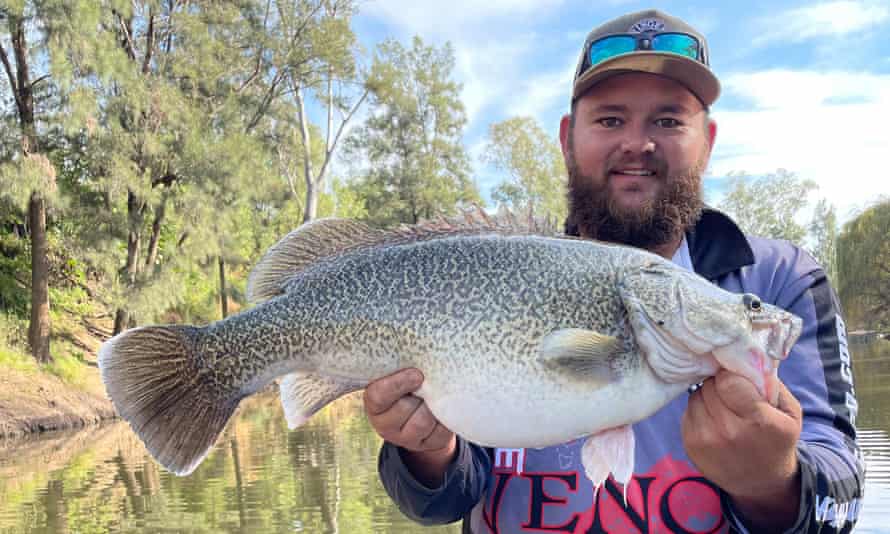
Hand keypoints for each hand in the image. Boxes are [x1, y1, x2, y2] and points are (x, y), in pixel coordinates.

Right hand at [364, 368, 456, 485]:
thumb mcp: (396, 376)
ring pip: (423, 422)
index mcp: (374, 404)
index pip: (379, 396)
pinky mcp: (428, 445)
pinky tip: (442, 408)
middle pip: (405, 408)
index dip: (398, 384)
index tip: (417, 374)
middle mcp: (385, 426)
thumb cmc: (406, 385)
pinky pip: (440, 432)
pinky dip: (445, 418)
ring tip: (433, 395)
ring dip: (432, 406)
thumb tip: (418, 358)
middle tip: (425, 384)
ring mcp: (406, 439)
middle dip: (419, 394)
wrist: (420, 409)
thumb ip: (400, 368)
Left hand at [682, 369, 802, 530]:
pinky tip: (714, 420)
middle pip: (709, 386)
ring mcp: (706, 440)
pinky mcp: (690, 444)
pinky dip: (699, 410)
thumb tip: (747, 354)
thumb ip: (770, 382)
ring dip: (707, 396)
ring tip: (724, 407)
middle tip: (732, 392)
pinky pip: (688, 411)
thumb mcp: (789, 413)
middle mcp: (729, 432)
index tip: (737, 379)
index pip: (727, 381)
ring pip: (695, 396)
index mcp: (758, 421)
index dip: (731, 375)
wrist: (760, 482)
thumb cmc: (777, 440)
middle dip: (719, 384)